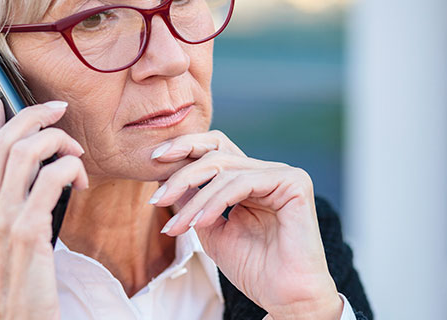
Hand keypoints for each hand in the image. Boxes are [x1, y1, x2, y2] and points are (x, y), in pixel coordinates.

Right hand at [0, 92, 87, 319]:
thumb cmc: (14, 285)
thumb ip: (2, 208)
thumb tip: (24, 172)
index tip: (1, 97)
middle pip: (2, 142)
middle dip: (33, 116)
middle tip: (59, 109)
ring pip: (26, 153)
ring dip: (57, 142)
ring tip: (76, 155)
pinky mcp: (27, 232)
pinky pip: (51, 179)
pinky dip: (69, 168)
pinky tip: (80, 179)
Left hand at [150, 130, 342, 319]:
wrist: (286, 298)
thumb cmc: (254, 269)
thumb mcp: (211, 230)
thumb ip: (193, 203)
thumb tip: (166, 180)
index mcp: (251, 179)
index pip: (216, 150)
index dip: (185, 149)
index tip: (152, 161)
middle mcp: (268, 172)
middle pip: (217, 154)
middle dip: (182, 173)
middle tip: (157, 197)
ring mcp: (283, 175)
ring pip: (225, 170)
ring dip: (195, 199)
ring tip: (178, 226)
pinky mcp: (294, 183)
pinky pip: (243, 182)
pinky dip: (216, 201)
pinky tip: (200, 223)